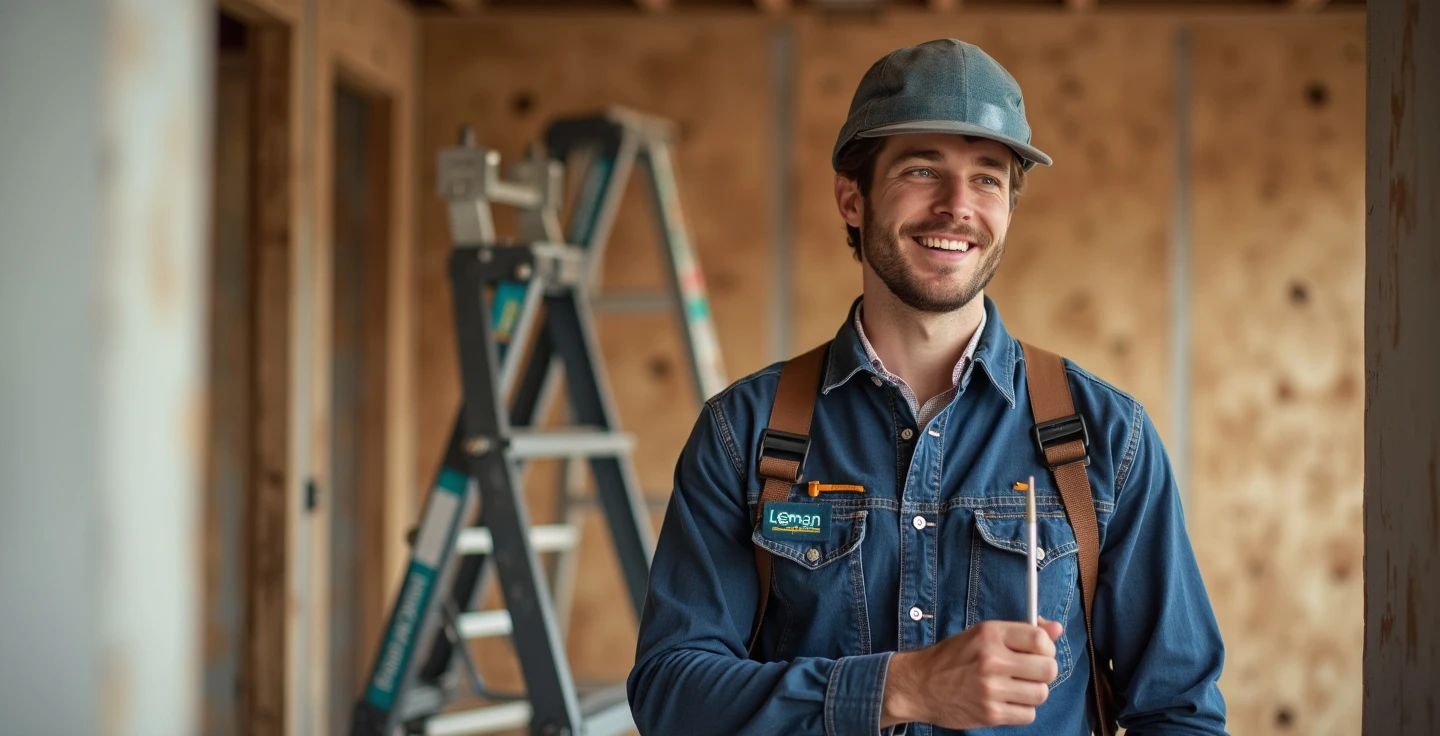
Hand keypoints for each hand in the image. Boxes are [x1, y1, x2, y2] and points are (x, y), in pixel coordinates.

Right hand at [881, 618, 1062, 728]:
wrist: (919, 685)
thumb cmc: (952, 658)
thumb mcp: (982, 634)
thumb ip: (1021, 632)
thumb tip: (1057, 629)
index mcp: (990, 634)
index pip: (1040, 639)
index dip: (1047, 648)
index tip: (1038, 653)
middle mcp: (991, 659)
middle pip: (1048, 669)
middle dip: (1044, 672)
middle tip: (1030, 673)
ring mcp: (991, 689)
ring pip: (1041, 694)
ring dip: (1033, 693)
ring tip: (1015, 688)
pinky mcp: (990, 714)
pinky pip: (1028, 714)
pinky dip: (1022, 710)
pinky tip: (1006, 702)